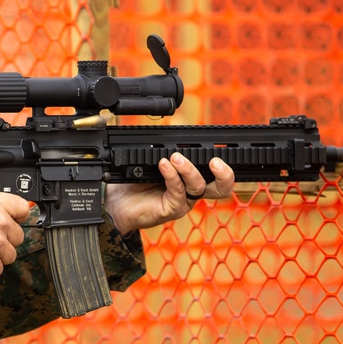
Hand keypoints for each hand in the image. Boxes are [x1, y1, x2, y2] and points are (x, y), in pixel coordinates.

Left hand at [105, 153, 233, 235]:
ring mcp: (183, 202)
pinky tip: (163, 165)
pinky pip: (177, 191)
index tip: (218, 145)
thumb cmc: (135, 181)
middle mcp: (192, 191)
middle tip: (215, 161)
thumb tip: (173, 134)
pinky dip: (171, 176)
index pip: (216, 171)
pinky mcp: (171, 209)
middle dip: (225, 174)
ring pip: (197, 186)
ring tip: (175, 157)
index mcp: (192, 179)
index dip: (223, 161)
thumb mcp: (153, 161)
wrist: (117, 203)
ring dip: (188, 169)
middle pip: (222, 188)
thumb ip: (166, 150)